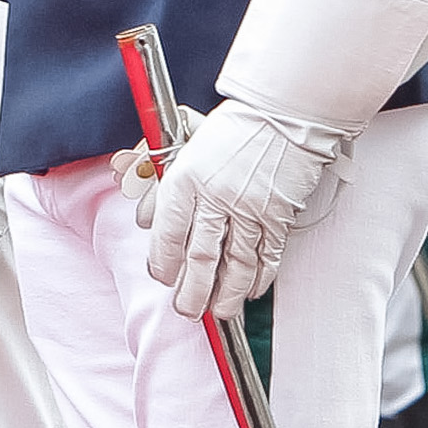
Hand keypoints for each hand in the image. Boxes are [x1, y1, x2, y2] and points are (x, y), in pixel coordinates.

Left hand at [139, 99, 350, 320]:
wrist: (282, 115)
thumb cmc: (232, 129)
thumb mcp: (183, 146)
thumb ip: (160, 183)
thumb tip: (145, 220)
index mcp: (187, 178)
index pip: (168, 232)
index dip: (163, 262)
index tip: (162, 278)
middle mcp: (216, 197)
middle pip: (201, 256)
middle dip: (193, 291)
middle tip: (187, 310)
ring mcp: (250, 209)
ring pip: (236, 264)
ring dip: (227, 294)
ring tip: (219, 312)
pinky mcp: (279, 216)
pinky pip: (268, 256)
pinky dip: (260, 278)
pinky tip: (252, 291)